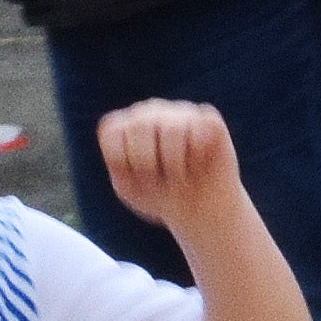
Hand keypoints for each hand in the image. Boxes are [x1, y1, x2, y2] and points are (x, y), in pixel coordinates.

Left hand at [96, 98, 249, 236]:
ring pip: (173, 128)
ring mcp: (180, 112)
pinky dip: (199, 157)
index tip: (134, 177)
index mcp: (124, 127)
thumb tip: (138, 124)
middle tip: (158, 178)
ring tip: (179, 173)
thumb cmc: (158, 195)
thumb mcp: (128, 185)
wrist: (198, 208)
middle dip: (146, 162)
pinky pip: (202, 130)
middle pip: (140, 125)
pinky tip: (199, 163)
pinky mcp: (208, 119)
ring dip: (174, 163)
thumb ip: (118, 159)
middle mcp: (149, 112)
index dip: (121, 162)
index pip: (111, 132)